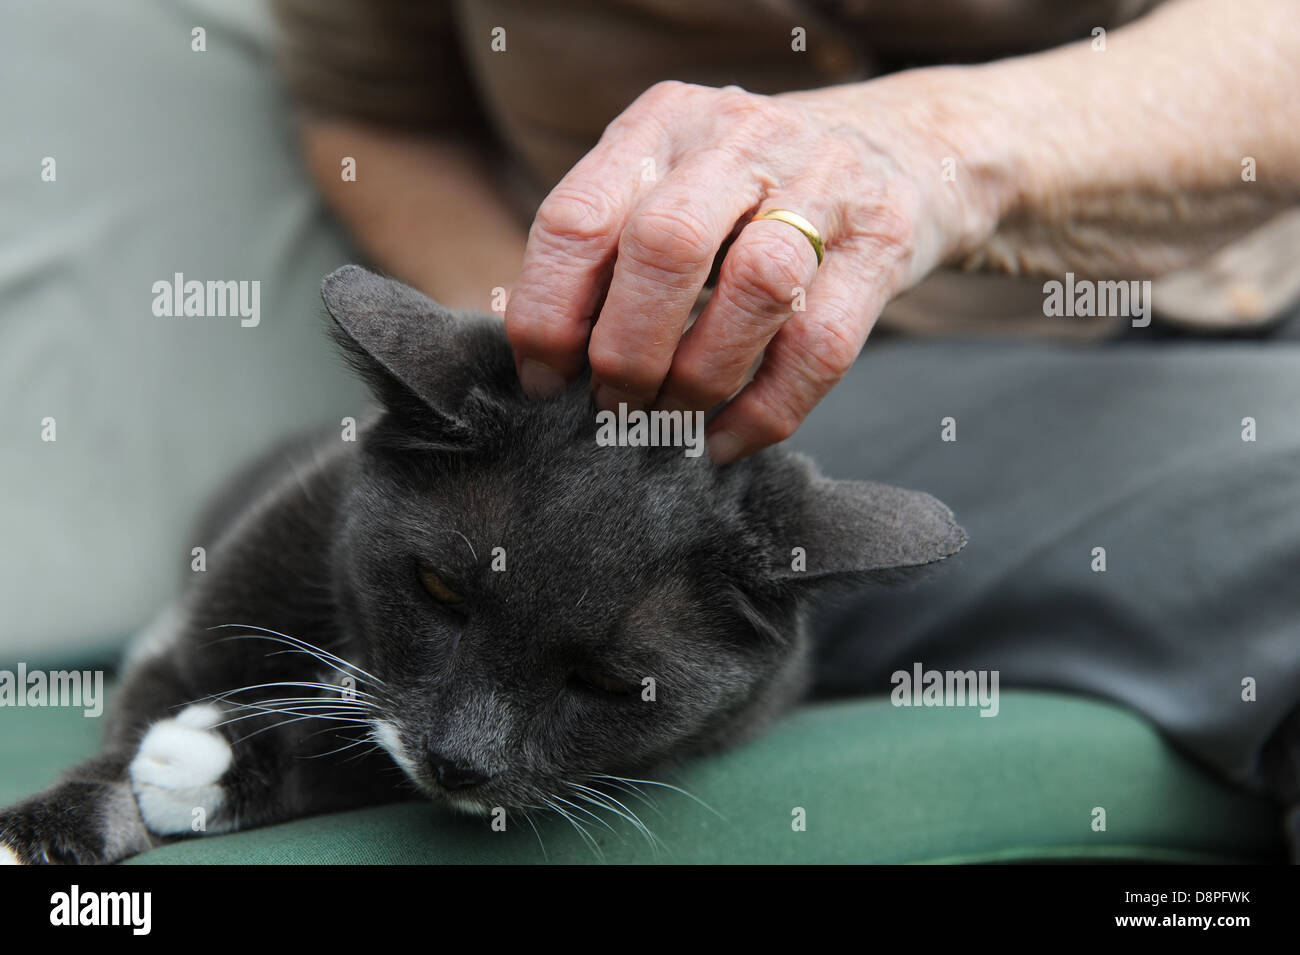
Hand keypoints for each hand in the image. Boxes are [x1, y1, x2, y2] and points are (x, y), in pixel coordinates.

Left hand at [504, 74, 1004, 462]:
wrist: (909, 146)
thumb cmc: (756, 188)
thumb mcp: (676, 181)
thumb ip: (612, 244)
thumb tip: (546, 359)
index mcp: (664, 123)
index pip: (578, 219)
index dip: (548, 314)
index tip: (547, 381)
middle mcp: (740, 140)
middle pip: (665, 248)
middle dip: (626, 353)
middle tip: (615, 406)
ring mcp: (823, 183)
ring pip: (754, 290)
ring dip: (697, 381)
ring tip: (671, 420)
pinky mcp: (884, 241)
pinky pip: (819, 346)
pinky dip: (764, 412)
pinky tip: (727, 441)